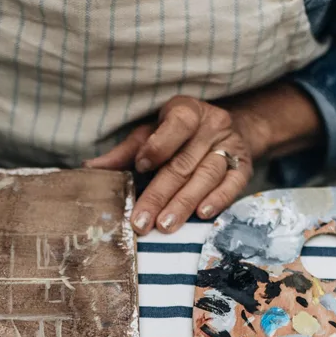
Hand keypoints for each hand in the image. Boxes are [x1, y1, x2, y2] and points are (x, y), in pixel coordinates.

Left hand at [86, 96, 259, 234]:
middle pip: (183, 163)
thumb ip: (126, 152)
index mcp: (186, 110)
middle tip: (142, 221)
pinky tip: (203, 214)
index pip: (176, 124)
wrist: (228, 130)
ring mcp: (230, 146)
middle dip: (160, 194)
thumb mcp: (152, 134)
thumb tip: (91, 169)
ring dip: (184, 204)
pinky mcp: (244, 166)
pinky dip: (218, 200)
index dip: (158, 146)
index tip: (140, 168)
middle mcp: (212, 125)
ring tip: (165, 225)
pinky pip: (233, 184)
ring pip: (206, 176)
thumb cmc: (179, 135)